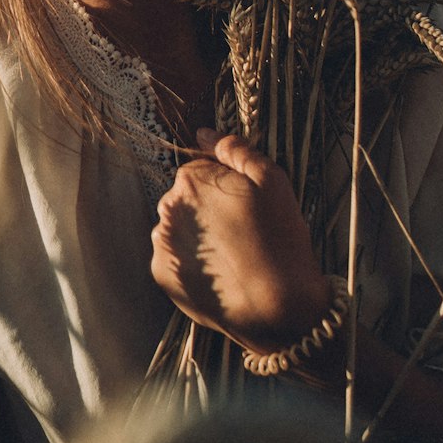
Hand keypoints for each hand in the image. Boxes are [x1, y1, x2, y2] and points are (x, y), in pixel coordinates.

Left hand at [150, 130, 334, 356]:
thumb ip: (235, 149)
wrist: (278, 308)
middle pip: (187, 199)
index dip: (229, 188)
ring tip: (232, 256)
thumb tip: (203, 133)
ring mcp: (162, 243)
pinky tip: (219, 273)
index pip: (203, 171)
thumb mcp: (271, 179)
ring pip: (179, 229)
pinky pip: (174, 259)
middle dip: (209, 210)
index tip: (248, 208)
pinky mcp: (162, 275)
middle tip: (243, 233)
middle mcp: (168, 207)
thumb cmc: (280, 238)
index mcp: (191, 179)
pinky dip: (192, 264)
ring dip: (198, 236)